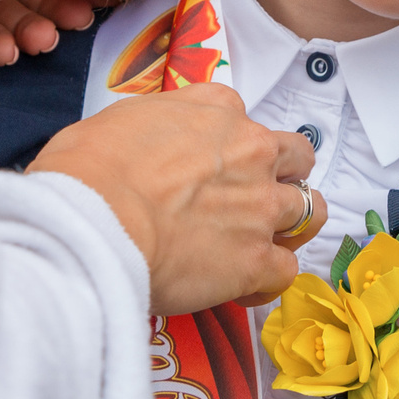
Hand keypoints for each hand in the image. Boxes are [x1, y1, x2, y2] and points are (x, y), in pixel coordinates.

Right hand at [30, 84, 325, 314]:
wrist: (94, 219)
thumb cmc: (88, 169)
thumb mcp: (118, 119)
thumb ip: (153, 127)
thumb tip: (145, 149)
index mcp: (216, 110)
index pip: (239, 114)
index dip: (228, 142)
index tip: (210, 163)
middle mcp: (251, 151)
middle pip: (296, 157)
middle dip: (284, 175)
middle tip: (255, 198)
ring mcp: (261, 207)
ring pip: (310, 210)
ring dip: (292, 225)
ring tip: (265, 242)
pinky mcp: (257, 260)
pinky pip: (286, 270)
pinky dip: (269, 279)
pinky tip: (243, 287)